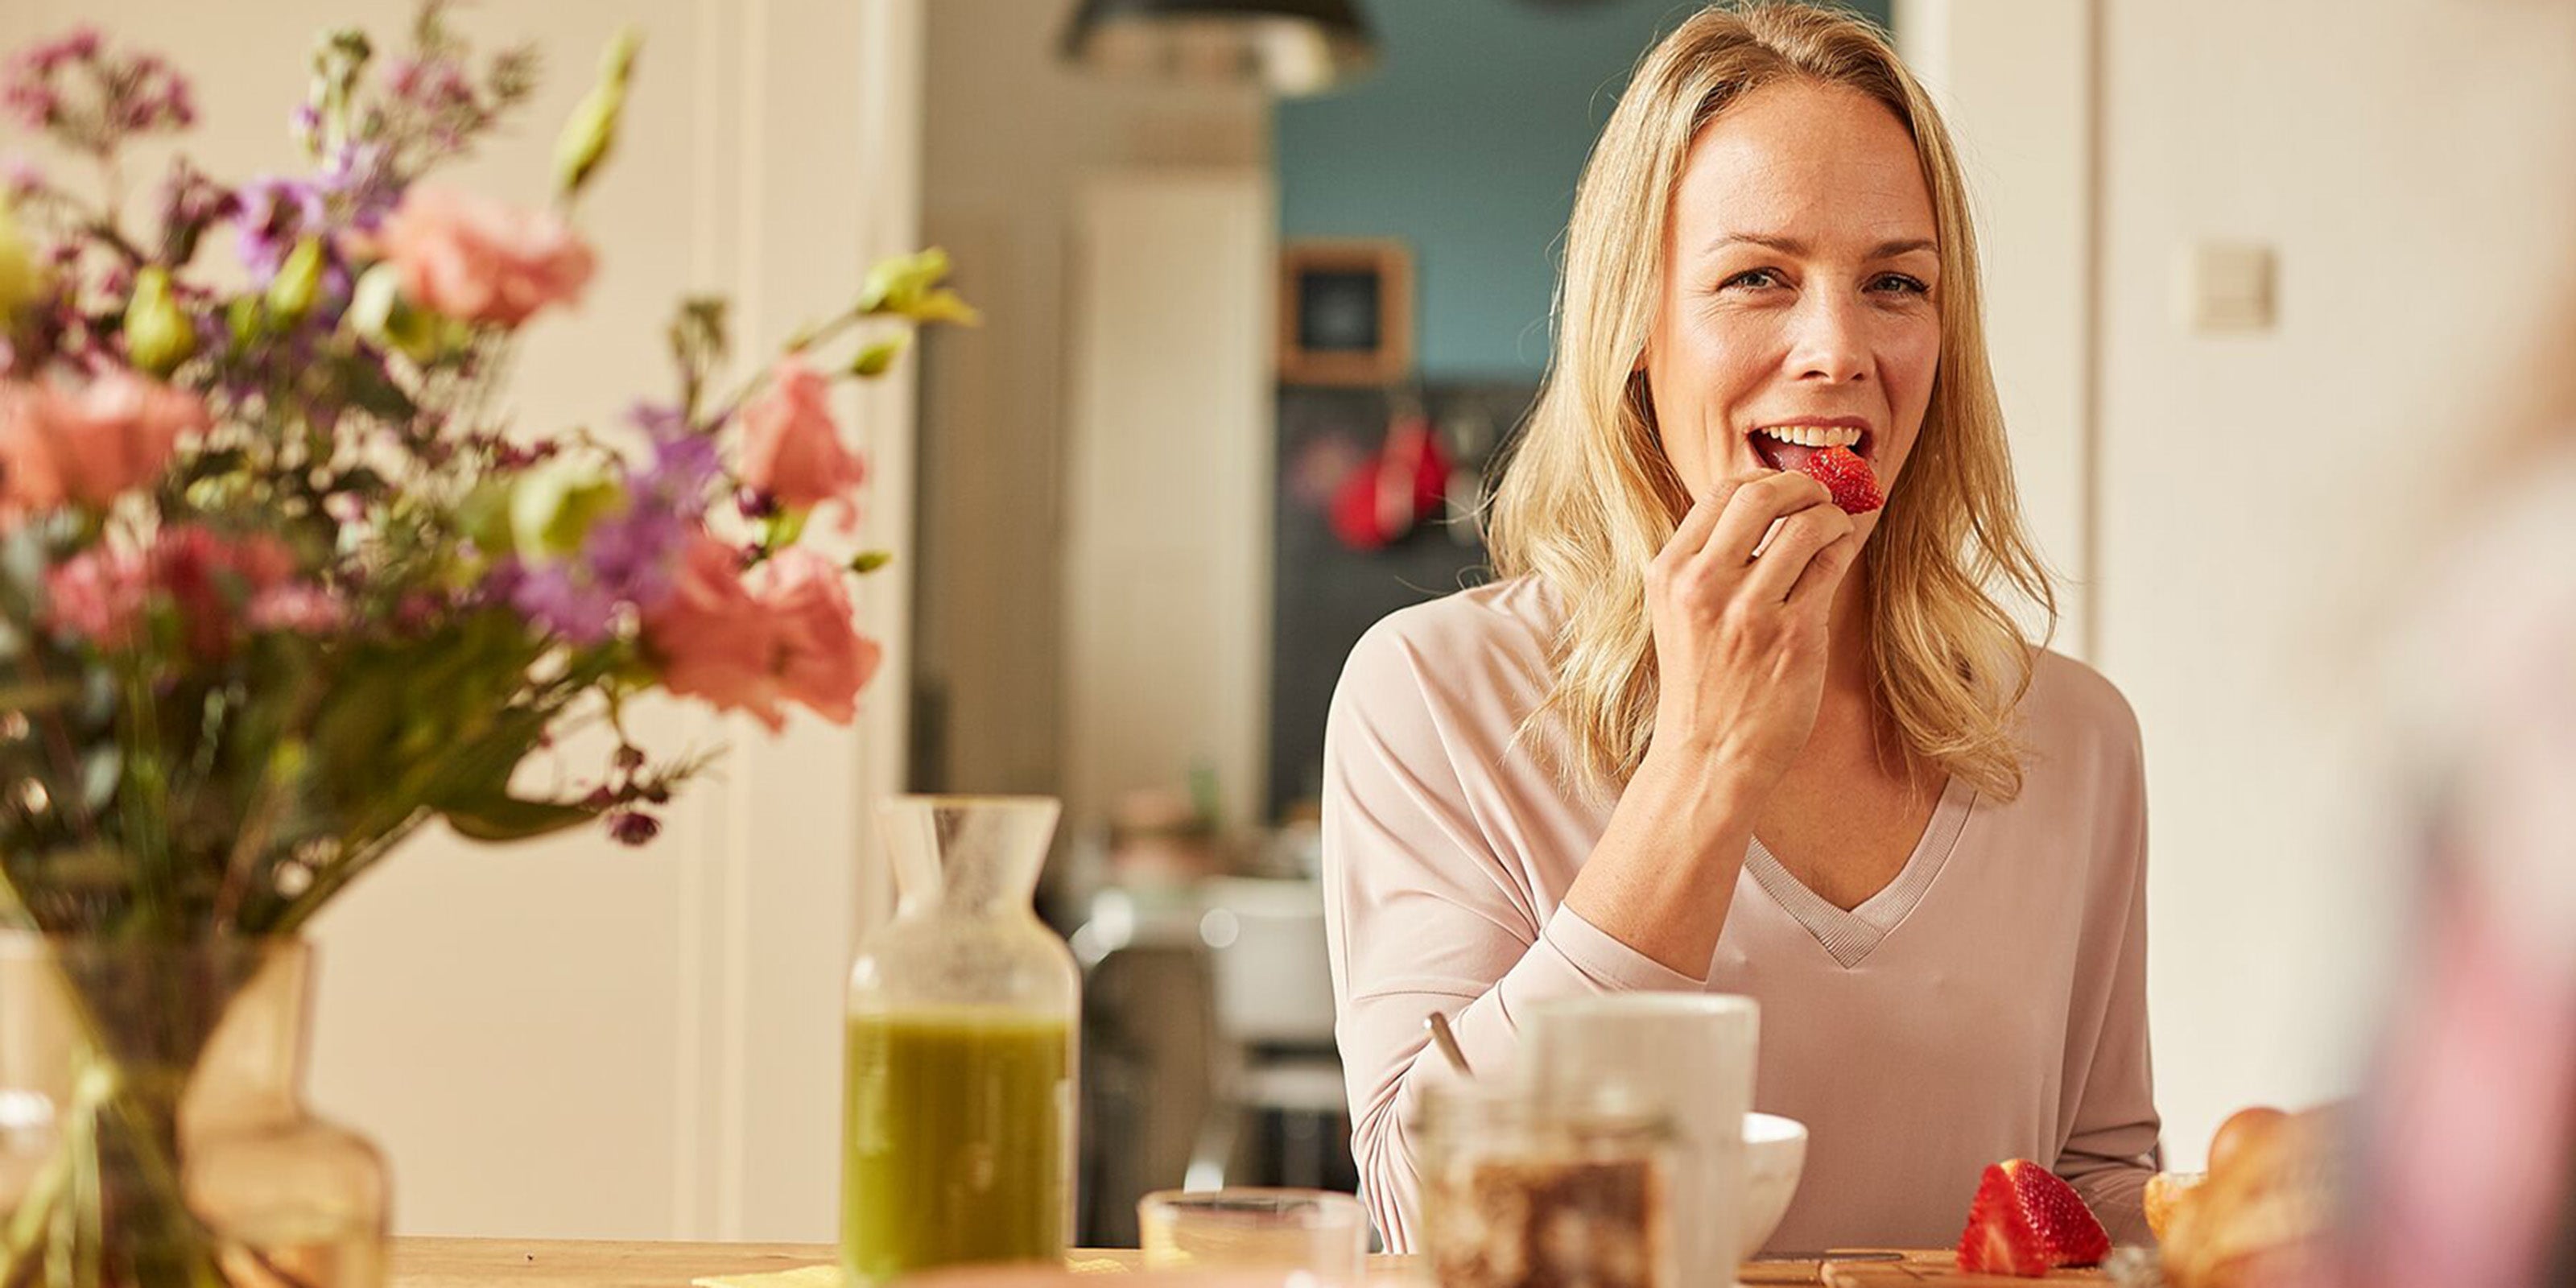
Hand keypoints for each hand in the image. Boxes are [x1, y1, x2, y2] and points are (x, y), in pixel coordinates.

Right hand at [1641, 470, 1860, 796]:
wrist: (1707, 758)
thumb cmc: (1702, 684)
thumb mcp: (1679, 613)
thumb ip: (1707, 561)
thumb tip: (1766, 504)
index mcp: (1670, 573)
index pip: (1720, 492)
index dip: (1764, 478)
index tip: (1786, 488)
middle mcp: (1703, 585)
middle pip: (1761, 494)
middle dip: (1803, 484)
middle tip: (1821, 495)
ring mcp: (1748, 612)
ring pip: (1806, 525)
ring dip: (1832, 516)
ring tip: (1836, 527)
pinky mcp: (1792, 636)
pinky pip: (1829, 566)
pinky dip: (1842, 547)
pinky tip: (1841, 553)